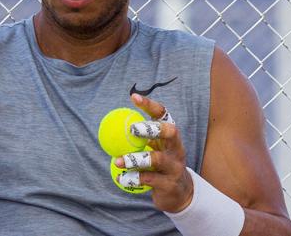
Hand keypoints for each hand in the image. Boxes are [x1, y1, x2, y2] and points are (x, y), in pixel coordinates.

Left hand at [114, 93, 193, 212]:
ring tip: (117, 161)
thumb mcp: (153, 148)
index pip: (164, 115)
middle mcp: (177, 148)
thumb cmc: (160, 164)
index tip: (134, 97)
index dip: (151, 105)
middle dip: (152, 128)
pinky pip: (149, 180)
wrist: (179, 192)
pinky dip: (132, 178)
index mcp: (170, 136)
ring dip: (135, 159)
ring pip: (157, 159)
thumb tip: (111, 123)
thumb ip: (138, 137)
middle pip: (170, 132)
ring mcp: (175, 166)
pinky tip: (120, 178)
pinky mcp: (170, 184)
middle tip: (132, 129)